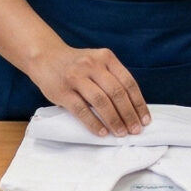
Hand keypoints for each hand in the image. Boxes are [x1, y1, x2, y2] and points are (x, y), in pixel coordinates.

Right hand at [32, 46, 149, 135]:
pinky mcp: (62, 91)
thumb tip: (132, 107)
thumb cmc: (76, 64)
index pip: (128, 82)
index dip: (138, 103)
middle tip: (135, 130)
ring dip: (114, 120)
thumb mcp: (97, 61)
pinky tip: (102, 132)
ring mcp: (76, 77)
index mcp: (105, 57)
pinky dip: (94, 123)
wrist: (45, 56)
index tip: (145, 119)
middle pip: (117, 93)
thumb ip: (112, 77)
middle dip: (129, 114)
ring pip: (101, 101)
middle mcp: (92, 65)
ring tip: (121, 133)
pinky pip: (82, 110)